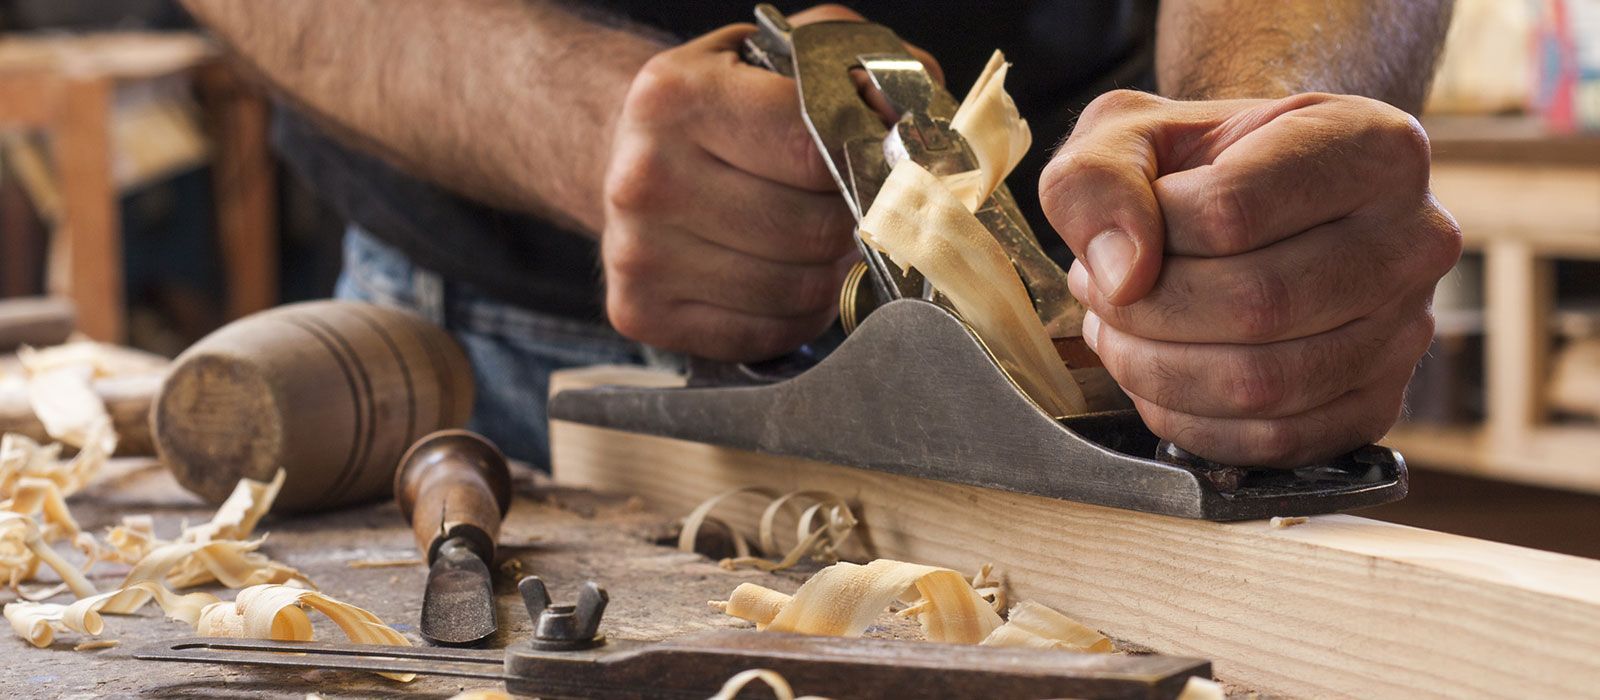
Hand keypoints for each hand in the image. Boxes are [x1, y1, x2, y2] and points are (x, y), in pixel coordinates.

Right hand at [602, 6, 936, 361]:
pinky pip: (767, 333)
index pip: (816, 149)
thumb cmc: (725, 106)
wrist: (626, 151)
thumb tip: (921, 127)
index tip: (884, 166)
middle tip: (855, 209)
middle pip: (811, 230)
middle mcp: (644, 177)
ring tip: (822, 243)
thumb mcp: (782, 56)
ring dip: (831, 273)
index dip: (868, 164)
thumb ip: (861, 71)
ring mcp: (638, 254)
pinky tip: (786, 276)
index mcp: (675, 97)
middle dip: (852, 224)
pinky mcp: (642, 313)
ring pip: (797, 291)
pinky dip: (797, 315)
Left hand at [1039, 91, 1460, 465]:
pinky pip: (1277, 441)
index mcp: (1371, 146)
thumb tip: (1121, 276)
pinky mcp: (1379, 403)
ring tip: (1121, 331)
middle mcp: (1414, 238)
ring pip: (1263, 382)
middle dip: (1147, 311)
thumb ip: (1098, 179)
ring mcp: (1406, 329)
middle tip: (1101, 293)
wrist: (1252, 203)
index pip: (1232, 212)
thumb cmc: (1195, 166)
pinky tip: (1157, 379)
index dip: (1149, 234)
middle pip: (1255, 304)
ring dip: (1158, 370)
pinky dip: (1192, 422)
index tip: (1122, 230)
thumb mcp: (1128, 133)